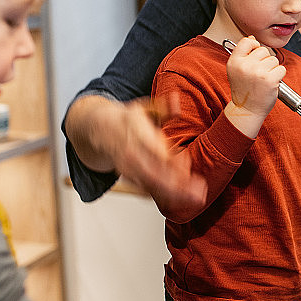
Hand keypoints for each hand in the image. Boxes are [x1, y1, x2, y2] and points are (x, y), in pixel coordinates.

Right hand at [92, 93, 207, 207]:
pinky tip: (179, 200)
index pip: (157, 153)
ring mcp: (129, 168)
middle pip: (155, 175)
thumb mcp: (146, 108)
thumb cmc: (129, 119)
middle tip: (200, 192)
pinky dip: (162, 197)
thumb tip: (177, 100)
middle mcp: (131, 154)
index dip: (174, 163)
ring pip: (151, 186)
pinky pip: (145, 191)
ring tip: (194, 199)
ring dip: (173, 195)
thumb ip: (164, 107)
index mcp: (137, 134)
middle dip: (178, 187)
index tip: (190, 166)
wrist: (100, 129)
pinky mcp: (129, 178)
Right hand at [224, 36, 285, 137]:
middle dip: (265, 61)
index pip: (247, 41)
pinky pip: (281, 69)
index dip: (254, 46)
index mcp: (234, 61)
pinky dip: (279, 76)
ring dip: (273, 69)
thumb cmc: (244, 90)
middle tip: (259, 74)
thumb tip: (252, 38)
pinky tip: (271, 84)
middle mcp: (245, 65)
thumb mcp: (236, 70)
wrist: (247, 110)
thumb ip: (243, 54)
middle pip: (264, 50)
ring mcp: (258, 72)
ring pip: (274, 60)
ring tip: (264, 80)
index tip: (255, 56)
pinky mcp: (270, 79)